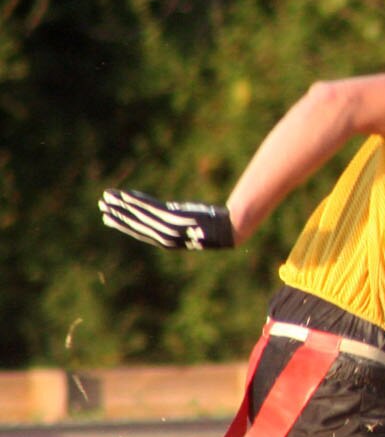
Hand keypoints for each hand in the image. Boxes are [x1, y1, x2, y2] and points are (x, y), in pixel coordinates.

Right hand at [98, 188, 236, 248]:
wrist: (230, 229)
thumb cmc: (213, 229)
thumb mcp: (190, 227)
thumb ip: (175, 222)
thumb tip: (162, 213)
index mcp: (167, 242)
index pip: (139, 232)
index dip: (123, 225)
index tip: (108, 218)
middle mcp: (164, 236)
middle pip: (135, 223)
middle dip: (118, 214)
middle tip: (102, 205)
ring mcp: (168, 226)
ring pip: (139, 214)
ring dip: (122, 204)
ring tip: (108, 197)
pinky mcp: (174, 216)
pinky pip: (150, 206)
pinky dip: (136, 200)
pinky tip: (126, 193)